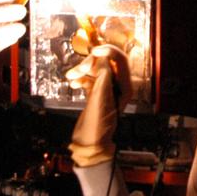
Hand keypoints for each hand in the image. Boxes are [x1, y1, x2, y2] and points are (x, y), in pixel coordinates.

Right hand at [66, 46, 128, 167]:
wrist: (89, 143)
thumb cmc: (98, 125)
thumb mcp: (101, 97)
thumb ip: (104, 76)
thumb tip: (102, 59)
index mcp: (125, 86)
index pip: (120, 60)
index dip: (107, 52)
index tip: (93, 51)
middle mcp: (118, 86)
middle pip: (106, 62)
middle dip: (91, 63)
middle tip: (79, 69)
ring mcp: (107, 90)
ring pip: (96, 70)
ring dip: (82, 70)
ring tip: (71, 76)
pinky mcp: (97, 94)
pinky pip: (89, 79)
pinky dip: (81, 78)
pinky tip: (73, 83)